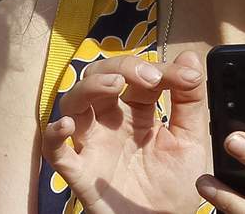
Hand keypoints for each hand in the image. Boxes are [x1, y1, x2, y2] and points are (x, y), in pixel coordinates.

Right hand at [41, 50, 208, 213]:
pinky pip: (56, 152)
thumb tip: (190, 58)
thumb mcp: (190, 140)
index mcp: (139, 113)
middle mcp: (111, 124)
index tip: (186, 76)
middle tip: (150, 78)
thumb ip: (190, 101)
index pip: (138, 76)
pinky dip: (53, 136)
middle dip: (121, 68)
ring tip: (113, 86)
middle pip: (99, 79)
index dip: (158, 68)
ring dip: (89, 88)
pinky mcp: (81, 173)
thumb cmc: (174, 185)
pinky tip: (66, 125)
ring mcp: (94, 145)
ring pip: (73, 104)